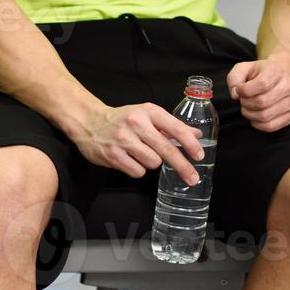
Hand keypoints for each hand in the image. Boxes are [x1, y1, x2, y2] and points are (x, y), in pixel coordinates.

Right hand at [71, 103, 204, 184]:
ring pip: (153, 163)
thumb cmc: (122, 119)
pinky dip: (138, 168)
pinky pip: (137, 171)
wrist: (90, 122)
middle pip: (167, 150)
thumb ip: (171, 126)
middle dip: (182, 166)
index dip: (190, 144)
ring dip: (152, 162)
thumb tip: (196, 135)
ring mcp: (124, 140)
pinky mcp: (113, 155)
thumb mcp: (148, 115)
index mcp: (149, 111)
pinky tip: (130, 159)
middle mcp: (137, 124)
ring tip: (141, 152)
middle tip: (192, 178)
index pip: (175, 128)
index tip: (199, 155)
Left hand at [227, 58, 289, 131]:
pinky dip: (257, 124)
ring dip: (250, 114)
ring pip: (265, 116)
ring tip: (248, 107)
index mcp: (277, 71)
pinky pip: (270, 126)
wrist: (280, 76)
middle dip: (246, 103)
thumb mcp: (244, 68)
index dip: (245, 90)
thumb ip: (234, 78)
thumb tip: (235, 94)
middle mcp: (288, 86)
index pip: (262, 84)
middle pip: (262, 102)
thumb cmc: (261, 73)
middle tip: (243, 100)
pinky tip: (255, 115)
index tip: (240, 89)